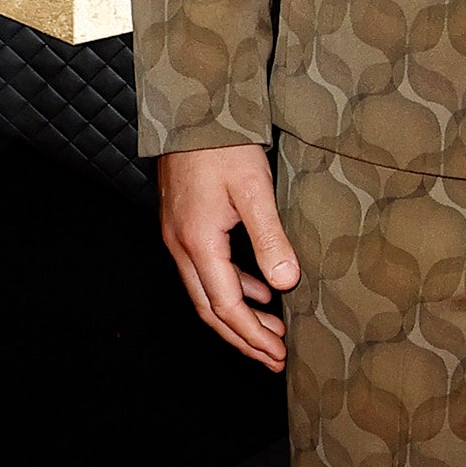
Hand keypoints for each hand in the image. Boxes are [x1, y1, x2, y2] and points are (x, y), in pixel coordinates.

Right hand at [158, 144, 299, 368]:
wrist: (192, 107)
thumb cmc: (222, 144)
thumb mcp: (253, 190)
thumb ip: (269, 238)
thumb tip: (286, 284)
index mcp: (197, 243)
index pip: (226, 307)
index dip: (252, 336)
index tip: (278, 355)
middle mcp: (181, 245)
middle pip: (210, 309)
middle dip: (243, 338)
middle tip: (274, 358)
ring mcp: (179, 235)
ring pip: (207, 291)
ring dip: (240, 315)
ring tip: (273, 330)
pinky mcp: (185, 224)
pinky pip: (207, 270)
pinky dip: (234, 287)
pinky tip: (260, 289)